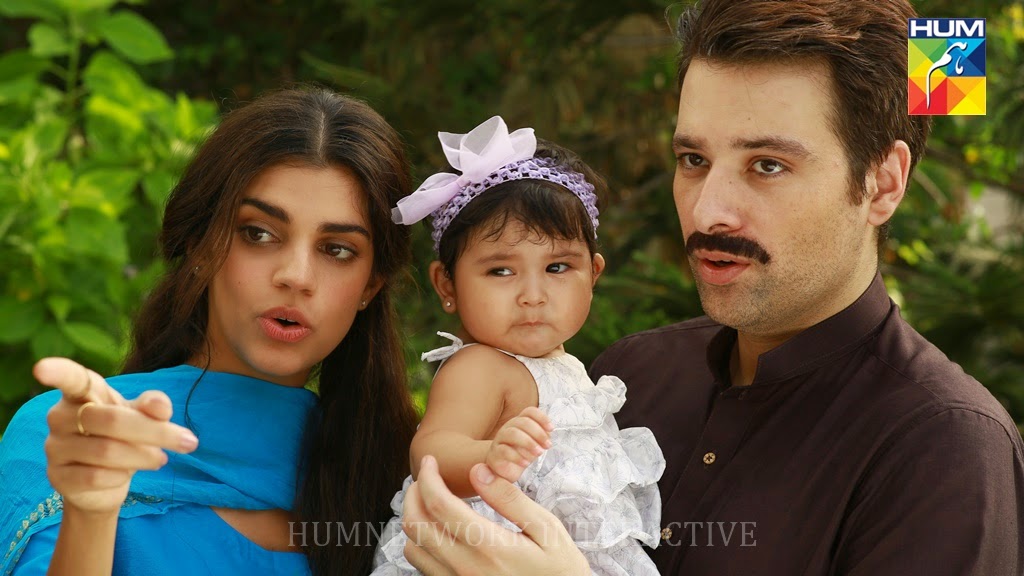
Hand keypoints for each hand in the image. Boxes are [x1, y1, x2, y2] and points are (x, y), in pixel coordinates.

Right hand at [34, 357, 199, 513]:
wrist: (107, 481)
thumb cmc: (125, 436)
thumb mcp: (143, 416)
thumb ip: (152, 406)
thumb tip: (159, 405)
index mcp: (83, 393)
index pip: (70, 378)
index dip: (57, 371)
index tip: (40, 368)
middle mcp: (61, 416)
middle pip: (112, 420)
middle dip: (156, 432)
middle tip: (188, 442)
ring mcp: (55, 447)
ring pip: (107, 451)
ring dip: (143, 456)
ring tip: (160, 458)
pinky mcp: (57, 476)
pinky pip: (95, 476)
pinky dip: (121, 477)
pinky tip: (126, 474)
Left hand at [402, 455, 588, 575]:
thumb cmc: (560, 568)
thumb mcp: (546, 529)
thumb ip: (510, 499)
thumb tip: (478, 471)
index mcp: (488, 546)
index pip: (439, 504)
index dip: (428, 477)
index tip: (430, 460)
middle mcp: (465, 568)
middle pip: (416, 525)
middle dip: (414, 493)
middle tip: (425, 477)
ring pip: (412, 549)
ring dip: (415, 519)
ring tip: (430, 500)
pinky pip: (423, 568)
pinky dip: (421, 543)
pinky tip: (439, 530)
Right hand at [485, 407, 553, 482]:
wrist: (504, 469)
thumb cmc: (521, 453)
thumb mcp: (535, 444)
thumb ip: (541, 437)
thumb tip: (548, 434)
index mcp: (520, 422)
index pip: (530, 412)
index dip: (542, 417)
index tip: (552, 429)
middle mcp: (509, 427)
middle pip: (523, 422)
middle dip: (538, 433)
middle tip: (548, 445)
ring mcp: (500, 439)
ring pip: (513, 434)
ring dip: (529, 443)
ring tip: (539, 453)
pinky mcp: (495, 453)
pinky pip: (504, 451)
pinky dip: (517, 457)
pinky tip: (526, 463)